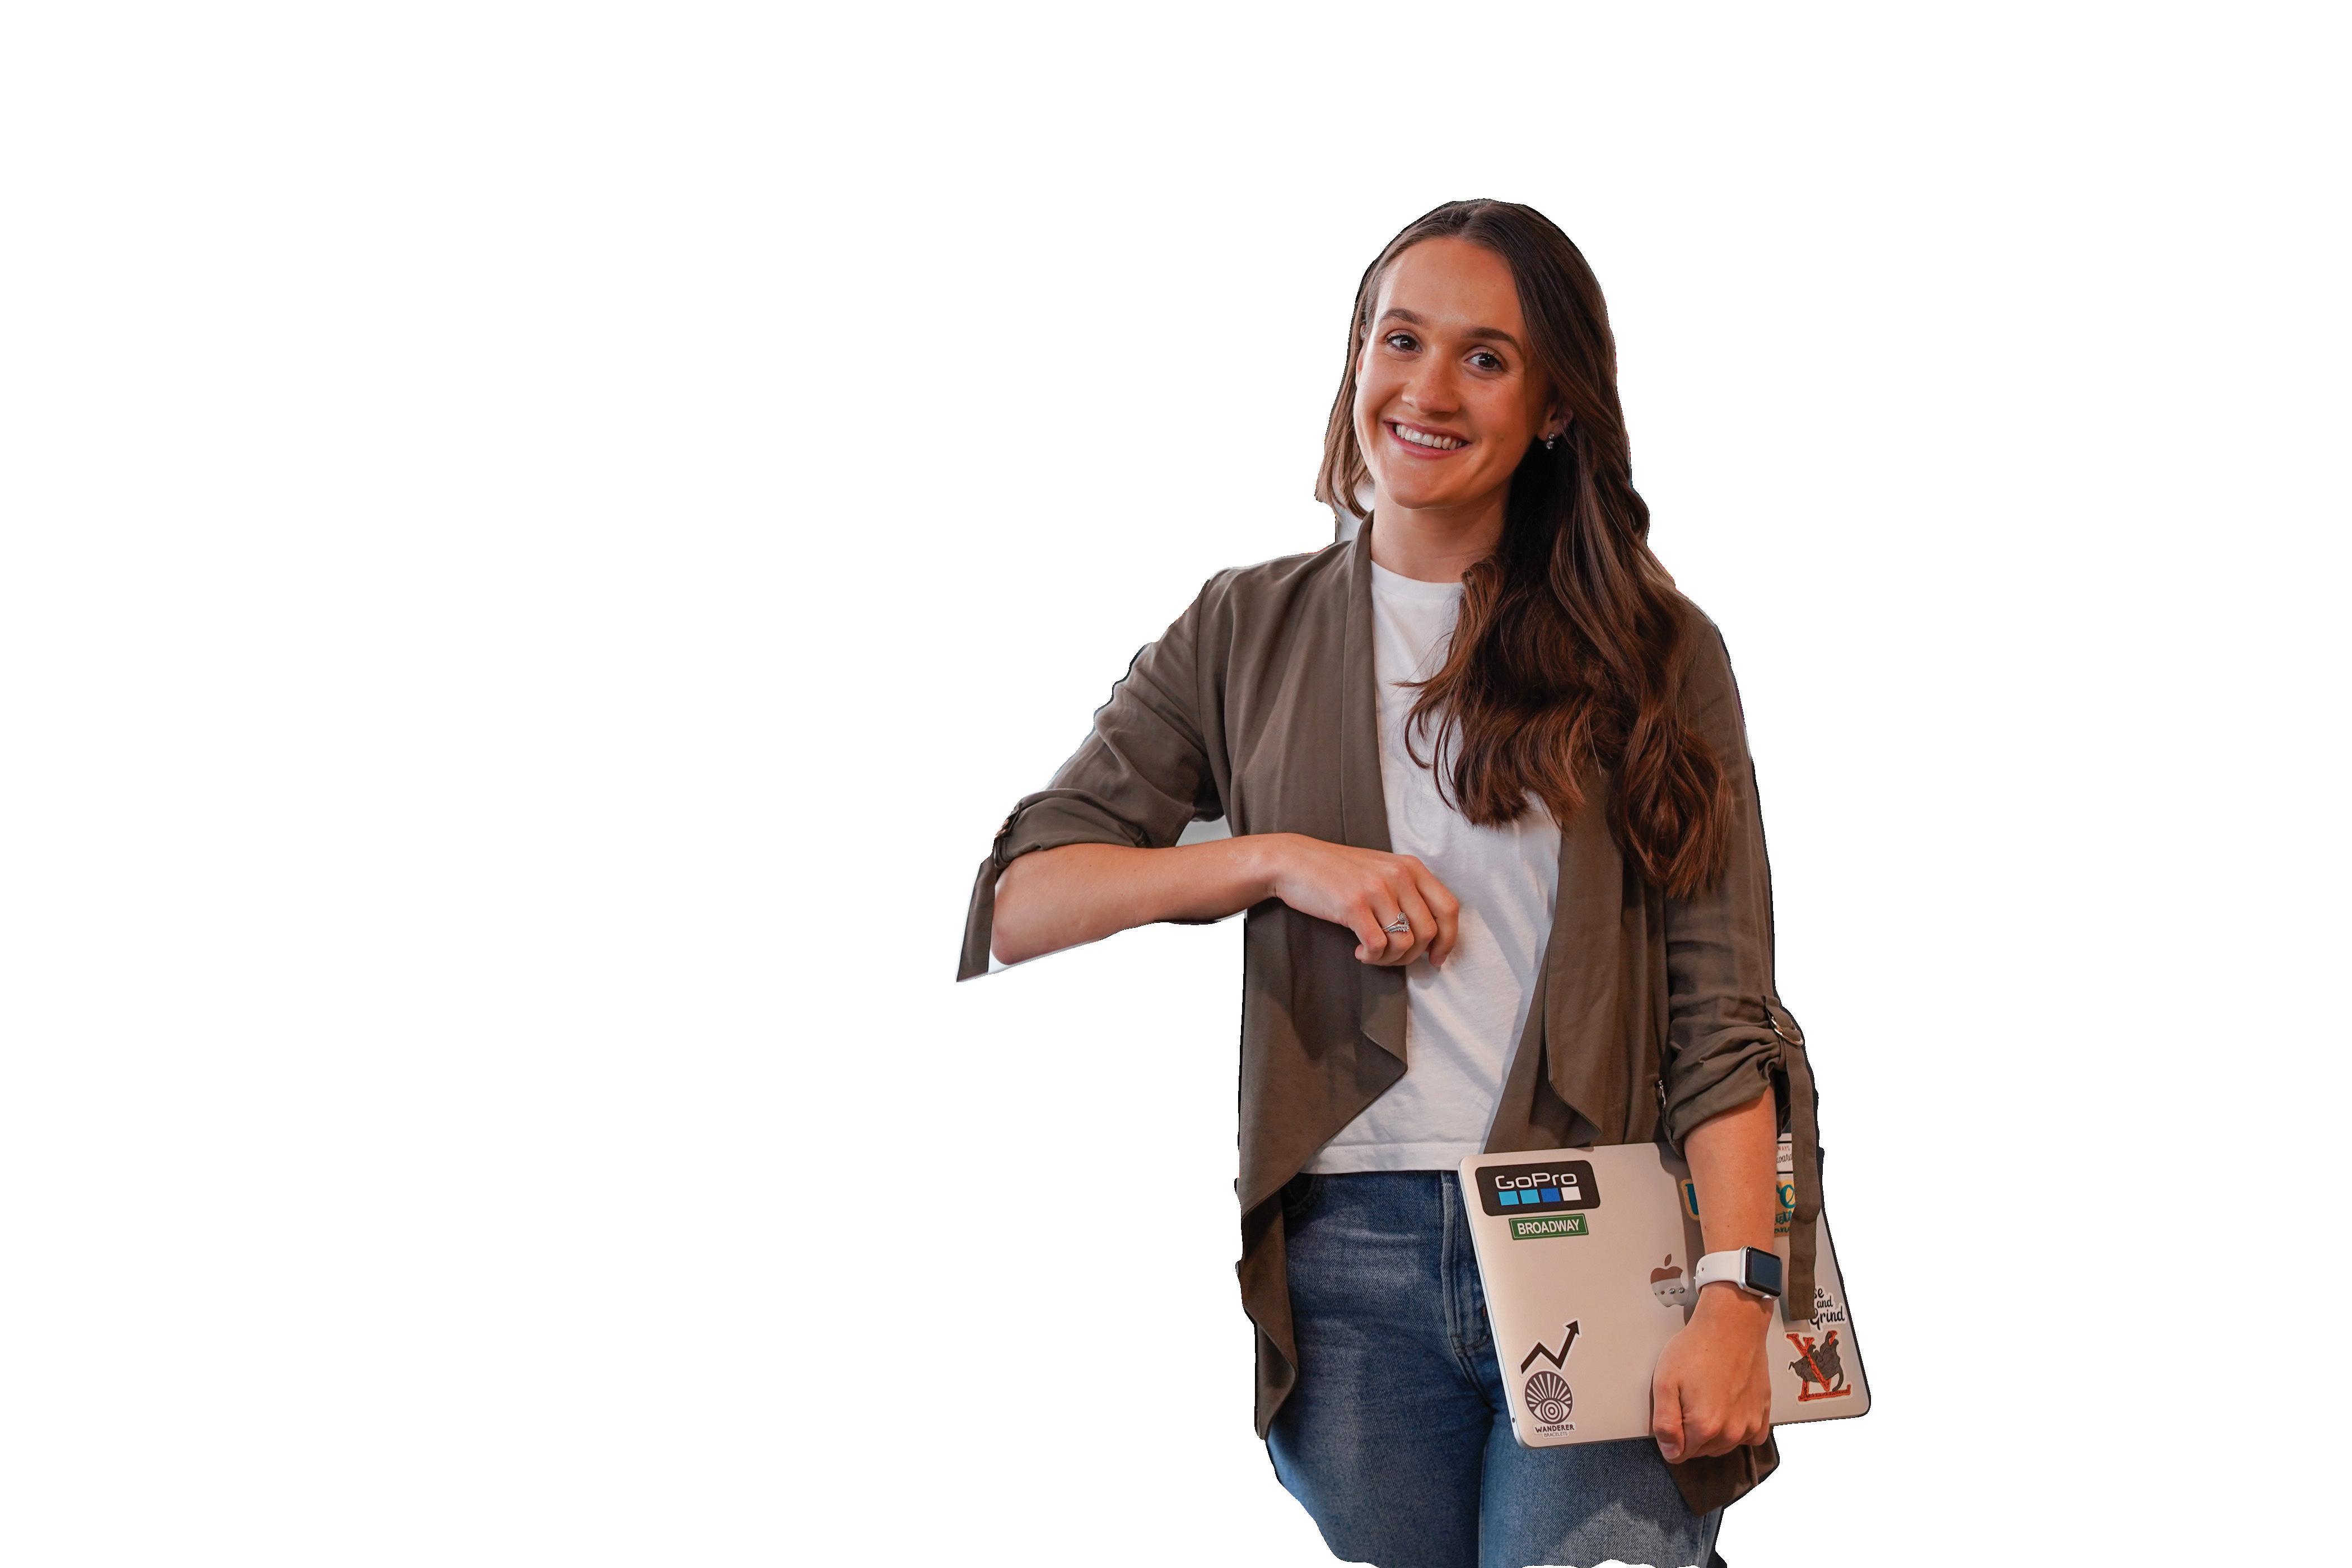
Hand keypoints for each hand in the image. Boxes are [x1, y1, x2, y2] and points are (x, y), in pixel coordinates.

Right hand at [1258, 833, 1460, 968]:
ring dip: (1390, 959)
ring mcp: (1377, 889)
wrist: (1293, 861)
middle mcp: (1399, 875)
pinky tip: (1359, 951)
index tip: (1436, 959)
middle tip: (1392, 959)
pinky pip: (1379, 946)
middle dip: (1413, 955)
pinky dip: (1371, 957)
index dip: (1448, 940)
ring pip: (1405, 943)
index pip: (1449, 908)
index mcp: (1411, 866)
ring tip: (1372, 953)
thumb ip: (1407, 893)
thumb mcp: (1381, 870)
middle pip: (1429, 932)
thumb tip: (1431, 936)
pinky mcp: (1354, 905)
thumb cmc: (1337, 872)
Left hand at [1650, 1286, 1772, 1462]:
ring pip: (1723, 1446)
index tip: (1674, 1411)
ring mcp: (1750, 1426)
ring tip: (1708, 1397)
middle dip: (1691, 1433)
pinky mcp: (1764, 1416)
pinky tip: (1729, 1406)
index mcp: (1704, 1428)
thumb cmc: (1696, 1349)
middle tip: (1689, 1399)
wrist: (1733, 1326)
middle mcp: (1731, 1433)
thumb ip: (1664, 1423)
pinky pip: (1748, 1438)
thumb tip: (1670, 1453)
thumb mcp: (1665, 1382)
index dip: (1672, 1435)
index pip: (1679, 1454)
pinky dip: (1737, 1429)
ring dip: (1714, 1431)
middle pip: (1701, 1451)